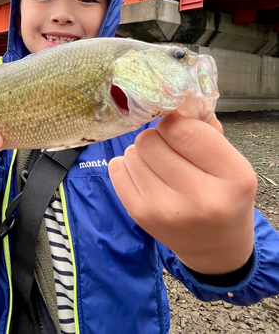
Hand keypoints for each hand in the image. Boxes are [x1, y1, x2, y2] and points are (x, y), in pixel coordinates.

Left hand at [108, 113, 256, 274]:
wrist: (215, 247)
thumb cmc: (224, 197)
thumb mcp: (230, 163)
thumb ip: (206, 130)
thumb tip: (176, 102)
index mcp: (232, 177)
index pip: (184, 129)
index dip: (175, 122)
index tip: (178, 127)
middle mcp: (200, 196)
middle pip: (151, 139)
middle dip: (157, 136)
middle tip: (168, 148)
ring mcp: (165, 209)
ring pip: (132, 152)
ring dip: (142, 152)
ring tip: (158, 166)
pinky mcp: (140, 215)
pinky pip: (116, 168)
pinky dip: (127, 166)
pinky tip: (145, 176)